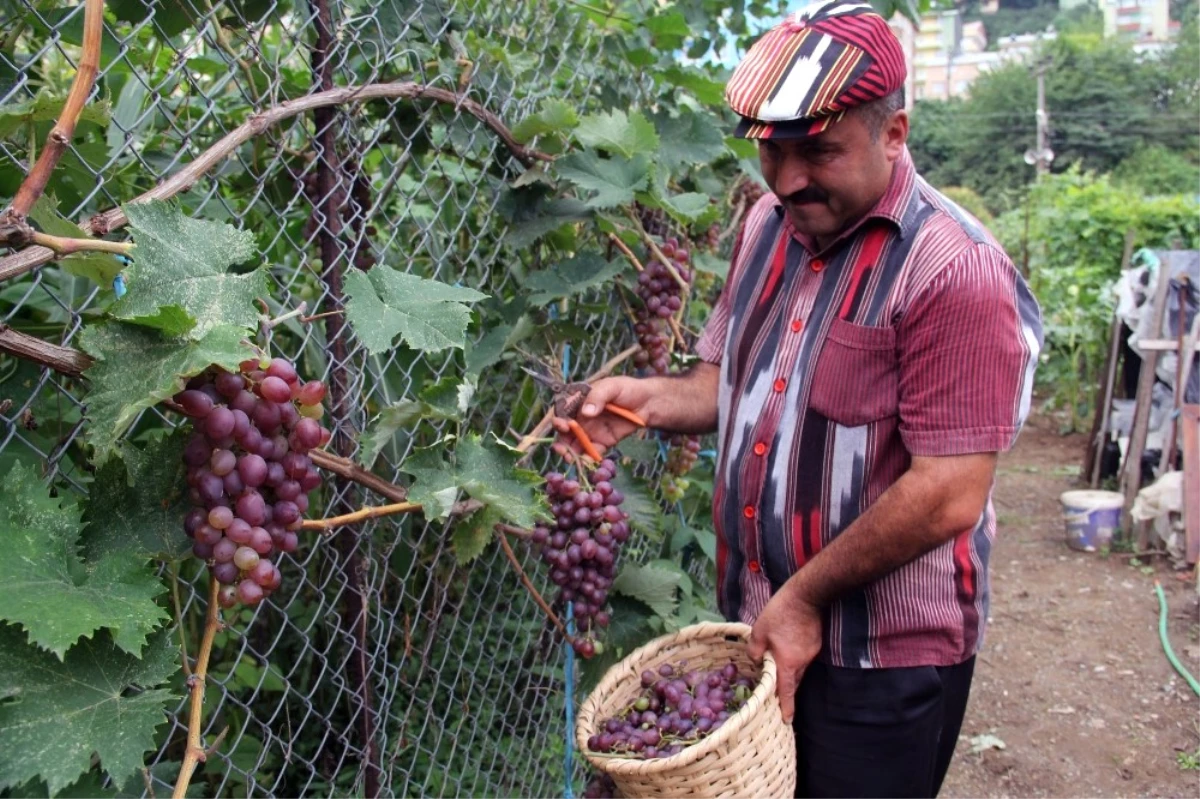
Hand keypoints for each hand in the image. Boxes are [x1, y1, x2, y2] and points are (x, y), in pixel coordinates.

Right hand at [551, 376, 653, 458]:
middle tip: (561, 449)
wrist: (648, 403)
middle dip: (561, 441)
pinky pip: (592, 452)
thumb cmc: (628, 389)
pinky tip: (587, 462)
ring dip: (570, 452)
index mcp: (580, 401)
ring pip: (575, 444)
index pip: (563, 411)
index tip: (564, 426)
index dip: (560, 420)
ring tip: (570, 459)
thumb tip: (586, 412)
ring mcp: (591, 431)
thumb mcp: (612, 387)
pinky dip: (587, 458)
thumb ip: (597, 396)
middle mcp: (581, 417)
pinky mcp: (602, 442)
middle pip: (565, 431)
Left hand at [746, 583, 822, 723]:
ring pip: (800, 671)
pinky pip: (804, 659)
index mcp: (787, 663)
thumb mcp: (759, 631)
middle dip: (786, 692)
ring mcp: (811, 653)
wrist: (806, 596)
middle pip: (794, 683)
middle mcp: (802, 662)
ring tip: (779, 671)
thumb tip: (756, 661)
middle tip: (778, 697)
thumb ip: (755, 650)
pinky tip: (788, 650)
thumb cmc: (780, 613)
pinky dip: (796, 660)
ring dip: (790, 674)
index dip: (786, 707)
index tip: (787, 721)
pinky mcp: (815, 644)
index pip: (787, 692)